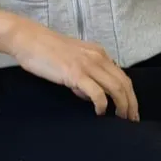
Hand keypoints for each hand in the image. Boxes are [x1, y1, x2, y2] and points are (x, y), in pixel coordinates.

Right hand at [6, 17, 139, 120]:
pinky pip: (97, 92)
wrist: (28, 39)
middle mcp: (98, 57)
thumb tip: (91, 96)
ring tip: (120, 119)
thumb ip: (85, 76)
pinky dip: (102, 105)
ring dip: (122, 106)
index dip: (130, 95)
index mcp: (99, 54)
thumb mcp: (73, 60)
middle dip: (131, 104)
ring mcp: (87, 65)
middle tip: (132, 121)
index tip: (131, 111)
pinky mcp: (76, 73)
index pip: (123, 76)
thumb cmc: (46, 51)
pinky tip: (99, 113)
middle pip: (124, 83)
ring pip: (116, 88)